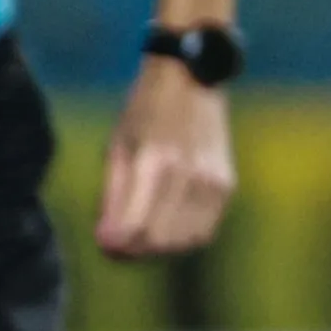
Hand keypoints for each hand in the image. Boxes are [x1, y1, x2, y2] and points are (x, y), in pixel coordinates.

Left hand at [96, 54, 233, 258]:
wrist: (190, 80)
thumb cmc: (144, 113)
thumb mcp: (118, 147)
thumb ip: (113, 196)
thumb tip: (107, 242)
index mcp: (153, 163)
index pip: (135, 228)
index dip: (115, 245)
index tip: (104, 242)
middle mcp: (186, 174)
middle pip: (158, 241)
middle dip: (134, 250)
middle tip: (118, 241)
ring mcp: (212, 181)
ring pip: (184, 242)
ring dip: (158, 247)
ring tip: (141, 233)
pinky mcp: (226, 184)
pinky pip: (205, 231)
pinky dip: (183, 238)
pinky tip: (167, 225)